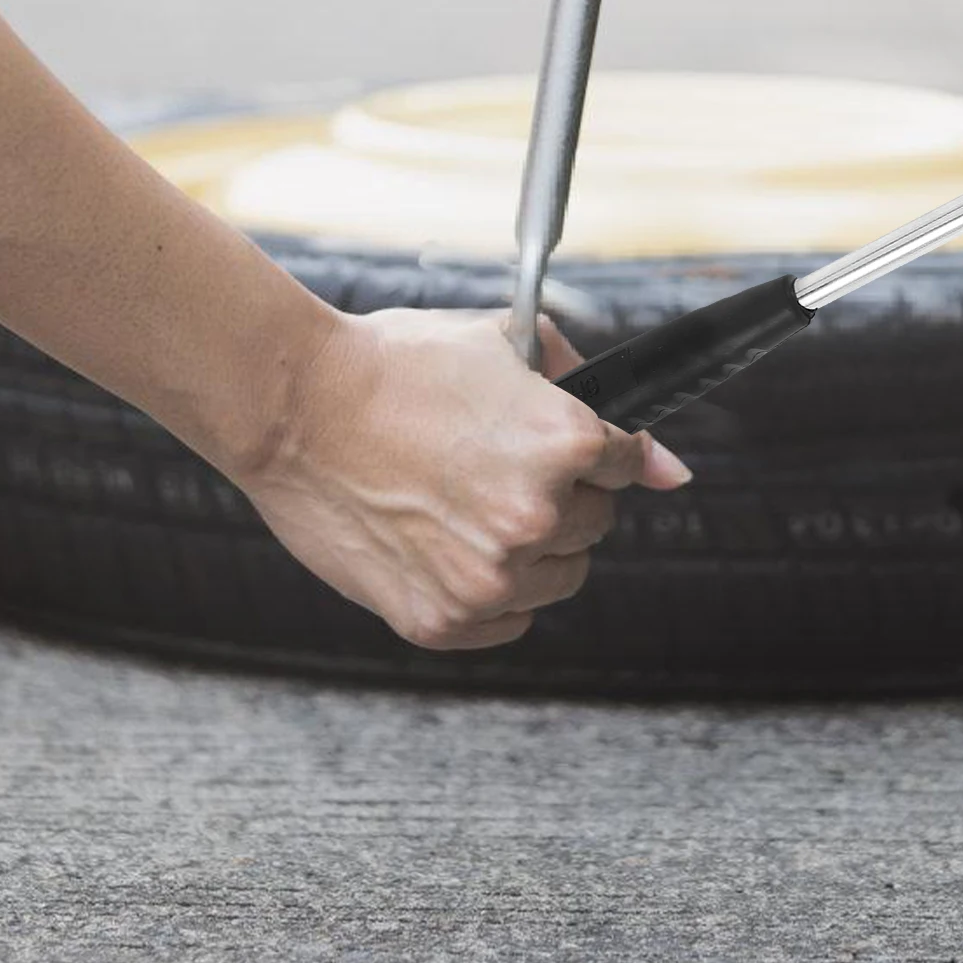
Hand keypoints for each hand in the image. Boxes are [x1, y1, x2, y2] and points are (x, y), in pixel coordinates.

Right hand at [238, 308, 690, 650]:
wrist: (291, 405)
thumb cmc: (395, 364)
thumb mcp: (503, 341)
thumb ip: (592, 390)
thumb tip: (671, 470)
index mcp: (566, 443)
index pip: (625, 463)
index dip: (589, 448)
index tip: (550, 447)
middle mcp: (537, 516)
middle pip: (594, 522)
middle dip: (559, 495)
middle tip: (489, 465)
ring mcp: (489, 577)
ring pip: (558, 576)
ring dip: (529, 546)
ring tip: (463, 503)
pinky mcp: (443, 620)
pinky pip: (509, 621)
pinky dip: (489, 591)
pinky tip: (444, 543)